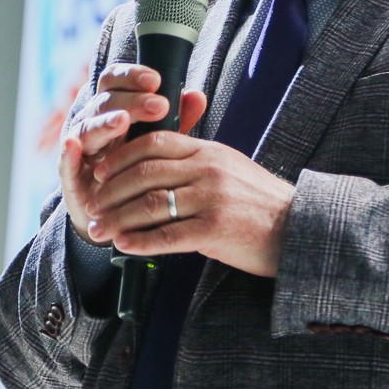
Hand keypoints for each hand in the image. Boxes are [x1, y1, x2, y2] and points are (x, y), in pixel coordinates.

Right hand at [60, 63, 207, 245]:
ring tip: (122, 121)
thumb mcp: (158, 142)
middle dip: (132, 101)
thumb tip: (197, 97)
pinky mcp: (70, 176)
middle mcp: (93, 122)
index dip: (132, 76)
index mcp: (113, 108)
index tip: (155, 80)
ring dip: (104, 123)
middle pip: (106, 102)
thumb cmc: (137, 168)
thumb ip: (175, 120)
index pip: (116, 81)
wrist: (115, 212)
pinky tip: (73, 145)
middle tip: (158, 106)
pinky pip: (65, 161)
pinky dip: (68, 153)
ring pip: (87, 128)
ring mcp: (80, 148)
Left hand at [85, 131, 295, 277]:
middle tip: (90, 205)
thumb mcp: (231, 168)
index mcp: (209, 151)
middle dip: (110, 190)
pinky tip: (123, 246)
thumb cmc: (261, 203)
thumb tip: (159, 163)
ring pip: (149, 204)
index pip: (154, 143)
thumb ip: (198, 162)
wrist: (298, 229)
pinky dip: (140, 241)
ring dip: (117, 218)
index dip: (121, 156)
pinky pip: (168, 235)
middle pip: (144, 172)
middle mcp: (208, 169)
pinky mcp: (216, 229)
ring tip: (98, 230)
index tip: (101, 171)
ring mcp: (212, 198)